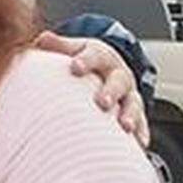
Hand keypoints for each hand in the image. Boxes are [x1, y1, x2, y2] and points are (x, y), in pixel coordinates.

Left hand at [35, 33, 149, 146]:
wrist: (112, 65)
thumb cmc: (87, 59)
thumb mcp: (75, 48)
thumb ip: (58, 45)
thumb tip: (40, 39)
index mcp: (102, 56)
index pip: (94, 56)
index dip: (85, 61)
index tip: (75, 67)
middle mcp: (119, 74)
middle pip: (118, 81)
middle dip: (111, 92)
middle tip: (102, 102)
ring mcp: (129, 94)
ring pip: (133, 103)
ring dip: (130, 115)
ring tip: (125, 126)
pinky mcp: (136, 111)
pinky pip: (142, 123)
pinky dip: (141, 133)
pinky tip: (140, 144)